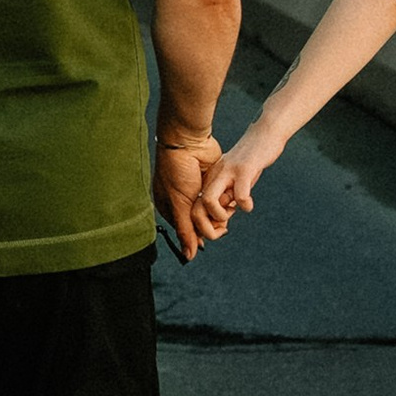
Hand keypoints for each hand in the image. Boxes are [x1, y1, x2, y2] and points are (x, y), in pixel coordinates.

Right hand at [153, 131, 222, 262]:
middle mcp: (180, 199)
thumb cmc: (177, 169)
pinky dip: (222, 200)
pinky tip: (228, 200)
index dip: (198, 234)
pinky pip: (216, 197)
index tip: (211, 233)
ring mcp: (194, 190)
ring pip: (209, 211)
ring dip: (218, 212)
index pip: (184, 230)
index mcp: (167, 205)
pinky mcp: (207, 181)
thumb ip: (186, 229)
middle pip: (198, 221)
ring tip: (226, 208)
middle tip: (222, 222)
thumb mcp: (180, 202)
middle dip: (210, 223)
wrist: (189, 139)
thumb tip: (189, 256)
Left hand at [196, 118, 282, 237]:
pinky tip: (249, 205)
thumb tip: (222, 222)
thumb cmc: (251, 160)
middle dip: (207, 228)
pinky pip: (239, 194)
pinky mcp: (244, 168)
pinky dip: (244, 205)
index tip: (219, 228)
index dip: (203, 226)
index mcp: (210, 179)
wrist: (265, 133)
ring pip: (208, 200)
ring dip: (220, 216)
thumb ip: (227, 197)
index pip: (195, 208)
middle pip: (196, 208)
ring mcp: (228, 171)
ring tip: (233, 213)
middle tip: (223, 229)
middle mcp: (215, 175)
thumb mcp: (235, 180)